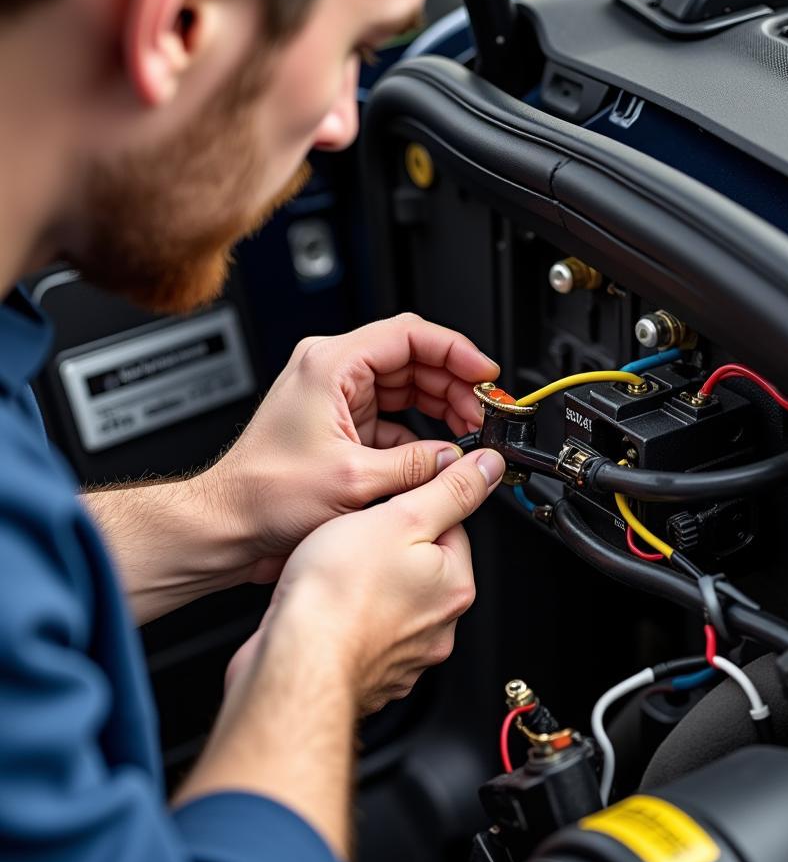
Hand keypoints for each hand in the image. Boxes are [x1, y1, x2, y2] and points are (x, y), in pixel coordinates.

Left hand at [205, 313, 499, 581]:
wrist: (229, 525)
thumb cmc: (264, 495)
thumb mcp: (353, 480)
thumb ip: (416, 465)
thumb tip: (458, 459)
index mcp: (330, 366)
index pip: (409, 336)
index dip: (455, 352)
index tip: (485, 375)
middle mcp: (333, 373)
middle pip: (413, 360)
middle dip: (454, 385)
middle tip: (484, 413)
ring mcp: (338, 399)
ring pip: (408, 388)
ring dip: (441, 409)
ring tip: (470, 433)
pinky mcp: (342, 426)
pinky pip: (395, 419)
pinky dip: (421, 436)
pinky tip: (437, 456)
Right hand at [227, 448, 506, 713]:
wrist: (296, 660)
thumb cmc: (337, 593)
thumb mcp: (401, 517)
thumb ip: (450, 490)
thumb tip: (488, 468)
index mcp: (455, 585)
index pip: (451, 528)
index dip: (414, 510)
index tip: (386, 510)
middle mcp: (441, 626)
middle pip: (423, 566)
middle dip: (392, 550)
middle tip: (355, 542)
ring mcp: (408, 656)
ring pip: (395, 600)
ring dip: (371, 584)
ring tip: (338, 574)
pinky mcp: (376, 675)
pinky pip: (369, 633)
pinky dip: (353, 619)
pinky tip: (331, 608)